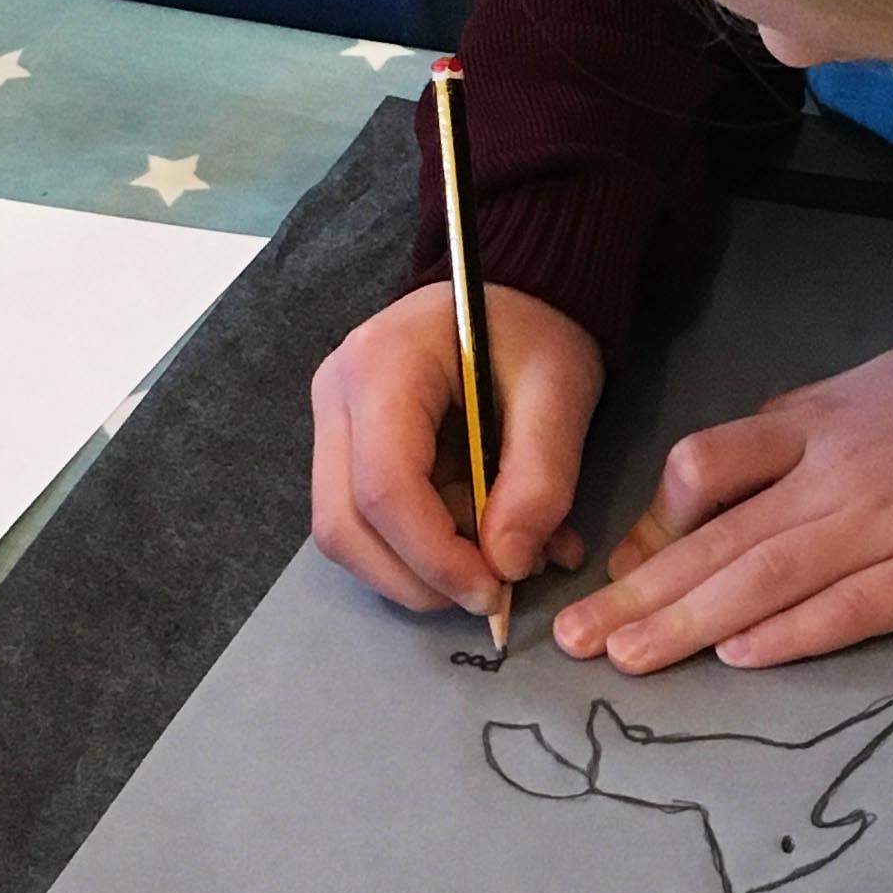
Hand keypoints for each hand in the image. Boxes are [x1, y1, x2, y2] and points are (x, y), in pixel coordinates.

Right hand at [310, 282, 602, 618]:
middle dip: (417, 579)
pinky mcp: (345, 447)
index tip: (495, 592)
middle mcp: (336, 395)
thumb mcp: (560, 394)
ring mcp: (332, 423)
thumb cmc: (537, 332)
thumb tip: (509, 565)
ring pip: (345, 532)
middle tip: (491, 596)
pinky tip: (480, 540)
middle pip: (345, 523)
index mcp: (382, 366)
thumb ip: (540, 480)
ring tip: (498, 561)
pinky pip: (364, 522)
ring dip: (418, 571)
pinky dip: (420, 551)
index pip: (385, 487)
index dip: (435, 556)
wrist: (516, 296)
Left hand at [552, 342, 892, 672]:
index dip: (654, 523)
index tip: (617, 568)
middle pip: (719, 539)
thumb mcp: (851, 395)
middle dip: (640, 593)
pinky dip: (795, 634)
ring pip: (770, 578)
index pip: (705, 466)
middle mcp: (836, 476)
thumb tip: (692, 504)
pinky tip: (741, 658)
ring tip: (630, 659)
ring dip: (691, 623)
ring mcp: (888, 526)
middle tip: (576, 641)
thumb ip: (775, 443)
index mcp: (809, 426)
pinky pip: (853, 608)